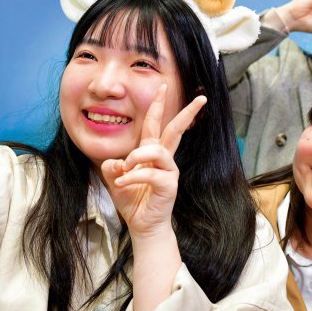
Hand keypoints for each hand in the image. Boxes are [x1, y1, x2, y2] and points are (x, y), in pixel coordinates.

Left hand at [100, 84, 205, 237]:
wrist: (142, 225)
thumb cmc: (132, 200)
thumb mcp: (115, 179)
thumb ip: (111, 166)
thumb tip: (116, 162)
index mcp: (152, 153)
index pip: (155, 124)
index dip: (157, 105)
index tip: (162, 85)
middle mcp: (164, 159)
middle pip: (175, 130)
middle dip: (186, 113)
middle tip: (200, 98)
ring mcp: (169, 171)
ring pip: (156, 151)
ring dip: (136, 156)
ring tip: (124, 169)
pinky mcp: (169, 185)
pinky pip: (149, 174)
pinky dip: (132, 177)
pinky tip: (122, 183)